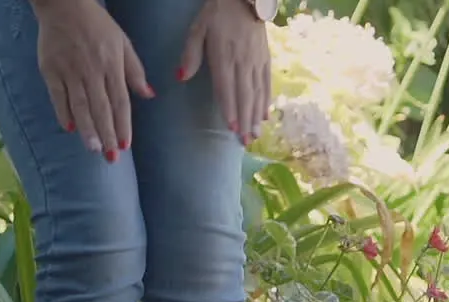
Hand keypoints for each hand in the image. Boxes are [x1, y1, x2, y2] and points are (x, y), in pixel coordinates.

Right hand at [30, 0, 154, 159]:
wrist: (64, 5)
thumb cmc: (98, 26)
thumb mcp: (123, 43)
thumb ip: (135, 71)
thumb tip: (149, 96)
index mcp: (112, 65)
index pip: (120, 101)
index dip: (123, 124)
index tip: (126, 145)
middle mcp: (91, 70)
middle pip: (100, 108)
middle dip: (107, 134)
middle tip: (110, 157)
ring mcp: (69, 70)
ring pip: (79, 105)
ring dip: (87, 129)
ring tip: (93, 148)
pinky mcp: (49, 68)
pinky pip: (57, 95)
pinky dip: (63, 112)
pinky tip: (70, 128)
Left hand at [177, 0, 270, 145]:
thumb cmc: (216, 13)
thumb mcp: (197, 28)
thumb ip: (190, 54)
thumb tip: (181, 77)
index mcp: (223, 56)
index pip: (226, 88)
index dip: (229, 108)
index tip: (231, 128)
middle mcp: (242, 62)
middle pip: (244, 96)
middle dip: (245, 120)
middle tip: (245, 142)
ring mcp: (256, 62)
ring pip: (257, 93)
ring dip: (255, 116)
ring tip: (255, 135)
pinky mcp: (265, 59)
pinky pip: (267, 84)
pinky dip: (266, 101)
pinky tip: (265, 115)